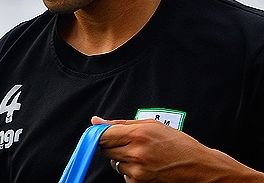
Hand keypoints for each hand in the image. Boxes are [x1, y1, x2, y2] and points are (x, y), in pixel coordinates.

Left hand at [91, 116, 263, 182]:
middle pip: (106, 150)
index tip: (101, 134)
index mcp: (138, 133)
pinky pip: (124, 176)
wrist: (199, 166)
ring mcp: (138, 170)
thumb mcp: (150, 124)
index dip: (99, 135)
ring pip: (115, 164)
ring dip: (122, 159)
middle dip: (113, 146)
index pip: (103, 135)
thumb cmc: (178, 143)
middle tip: (129, 143)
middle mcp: (136, 152)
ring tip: (142, 155)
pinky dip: (131, 171)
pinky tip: (146, 166)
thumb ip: (120, 124)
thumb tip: (96, 121)